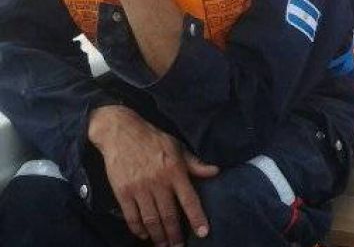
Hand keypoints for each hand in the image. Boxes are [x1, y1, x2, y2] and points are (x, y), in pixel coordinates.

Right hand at [89, 106, 218, 244]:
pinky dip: (138, 229)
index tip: (203, 233)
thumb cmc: (154, 140)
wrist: (122, 133)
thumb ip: (195, 164)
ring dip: (158, 236)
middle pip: (169, 215)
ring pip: (151, 219)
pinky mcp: (122, 192)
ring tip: (164, 245)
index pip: (189, 200)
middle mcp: (158, 181)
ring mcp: (139, 188)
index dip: (197, 218)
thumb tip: (216, 171)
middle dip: (175, 235)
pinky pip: (132, 216)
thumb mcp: (178, 147)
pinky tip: (144, 235)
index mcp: (175, 170)